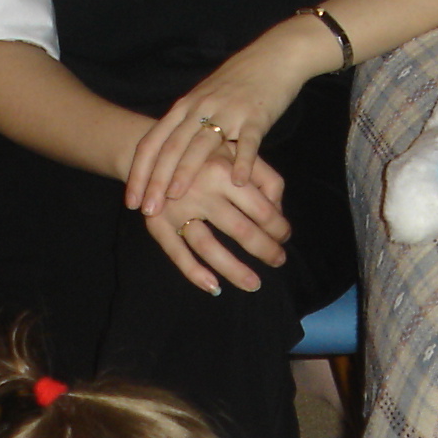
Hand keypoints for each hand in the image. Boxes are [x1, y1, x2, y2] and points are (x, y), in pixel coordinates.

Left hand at [124, 17, 339, 223]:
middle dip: (156, 180)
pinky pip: (248, 142)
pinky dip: (242, 162)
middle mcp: (201, 108)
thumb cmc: (238, 82)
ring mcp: (228, 112)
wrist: (274, 56)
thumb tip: (167, 158)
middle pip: (172, 147)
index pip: (153, 142)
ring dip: (186, 171)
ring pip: (201, 144)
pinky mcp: (256, 116)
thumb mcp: (204, 99)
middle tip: (147, 209)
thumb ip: (186, 125)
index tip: (131, 201)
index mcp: (185, 107)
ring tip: (175, 197)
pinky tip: (237, 183)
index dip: (140, 173)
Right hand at [143, 153, 291, 295]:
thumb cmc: (205, 154)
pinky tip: (215, 287)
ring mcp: (176, 209)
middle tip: (278, 261)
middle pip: (240, 230)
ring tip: (254, 284)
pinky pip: (177, 253)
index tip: (285, 237)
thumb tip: (279, 211)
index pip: (261, 209)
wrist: (152, 149)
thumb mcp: (236, 151)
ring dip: (234, 270)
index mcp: (222, 170)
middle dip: (265, 250)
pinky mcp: (157, 223)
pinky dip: (195, 273)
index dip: (279, 228)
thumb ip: (264, 176)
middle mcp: (200, 190)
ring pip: (208, 247)